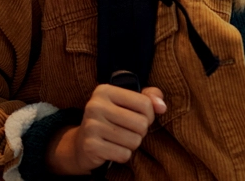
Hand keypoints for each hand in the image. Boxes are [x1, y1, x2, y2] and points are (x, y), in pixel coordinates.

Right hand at [46, 85, 166, 175]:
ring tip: (120, 139)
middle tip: (128, 130)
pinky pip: (124, 154)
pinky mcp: (91, 146)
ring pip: (134, 140)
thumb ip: (149, 97)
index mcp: (105, 90)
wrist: (82, 142)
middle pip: (141, 123)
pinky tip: (113, 148)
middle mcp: (95, 106)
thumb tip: (162, 107)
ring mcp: (91, 126)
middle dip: (141, 131)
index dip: (149, 114)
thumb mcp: (128, 102)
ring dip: (132, 144)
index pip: (145, 103)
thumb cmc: (111, 119)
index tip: (139, 117)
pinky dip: (123, 154)